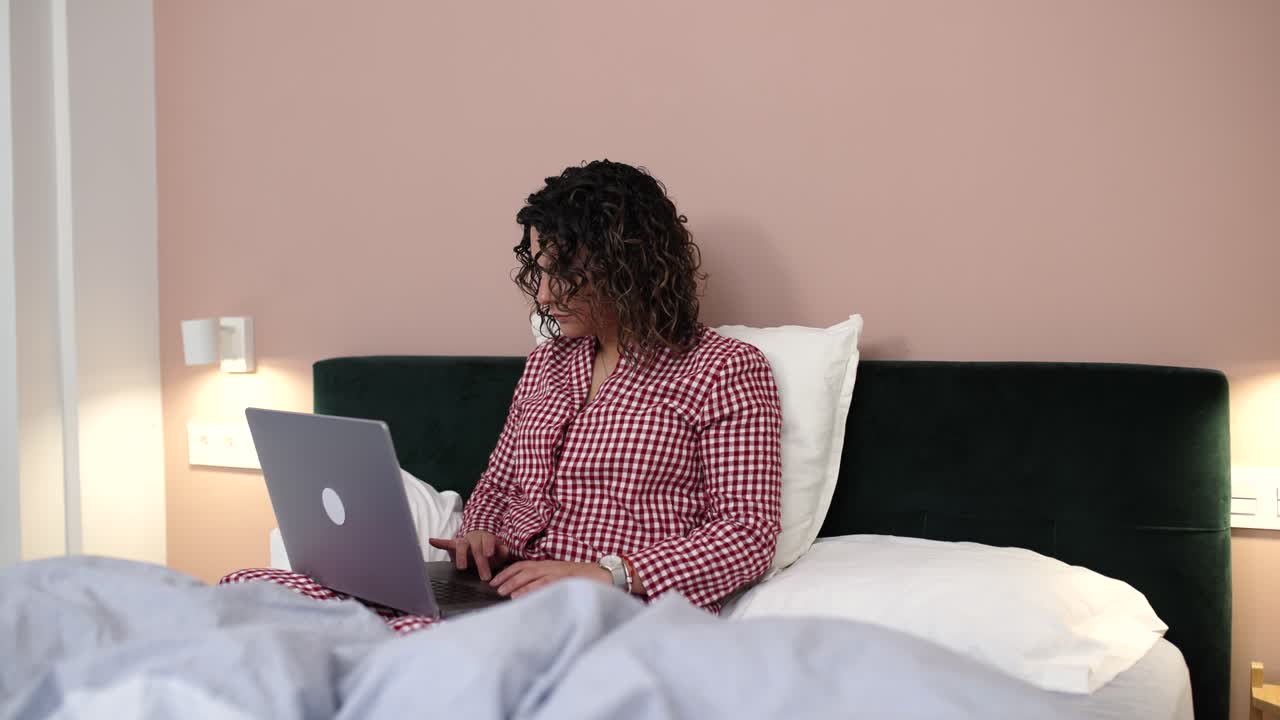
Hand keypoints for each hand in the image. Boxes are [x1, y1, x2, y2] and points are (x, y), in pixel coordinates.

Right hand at [427, 531, 510, 580]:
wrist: (479, 546)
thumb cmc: (490, 552)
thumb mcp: (499, 553)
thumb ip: (502, 552)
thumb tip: (505, 549)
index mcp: (486, 537)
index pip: (488, 539)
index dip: (488, 546)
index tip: (488, 554)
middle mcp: (474, 538)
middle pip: (476, 548)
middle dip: (480, 562)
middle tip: (485, 577)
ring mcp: (463, 542)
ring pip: (461, 546)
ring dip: (461, 556)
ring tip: (461, 567)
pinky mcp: (454, 545)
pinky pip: (446, 543)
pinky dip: (439, 542)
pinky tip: (431, 541)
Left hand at [490, 560, 611, 598]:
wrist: (607, 575)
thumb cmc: (585, 579)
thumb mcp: (563, 578)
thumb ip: (548, 582)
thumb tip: (530, 592)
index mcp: (549, 565)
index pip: (523, 566)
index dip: (508, 572)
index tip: (495, 580)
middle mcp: (551, 566)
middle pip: (523, 569)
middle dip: (506, 577)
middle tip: (493, 586)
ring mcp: (557, 572)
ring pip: (531, 575)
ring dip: (514, 583)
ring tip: (502, 592)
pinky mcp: (564, 580)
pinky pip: (543, 584)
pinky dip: (530, 589)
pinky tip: (519, 595)